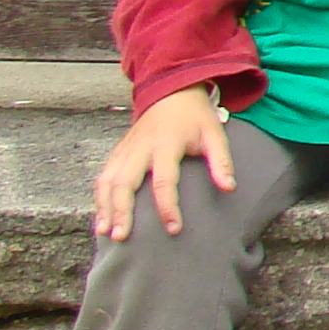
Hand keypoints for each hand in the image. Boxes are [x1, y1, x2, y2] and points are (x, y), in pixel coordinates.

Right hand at [93, 85, 234, 240]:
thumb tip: (229, 188)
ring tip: (106, 232)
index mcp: (166, 144)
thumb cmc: (196, 118)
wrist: (172, 92)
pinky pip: (103, 177)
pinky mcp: (117, 152)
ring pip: (107, 181)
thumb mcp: (215, 135)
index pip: (164, 181)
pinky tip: (101, 217)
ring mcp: (125, 149)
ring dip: (104, 207)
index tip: (173, 229)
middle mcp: (140, 148)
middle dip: (121, 211)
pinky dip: (99, 198)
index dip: (168, 206)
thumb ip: (222, 162)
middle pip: (124, 183)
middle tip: (121, 237)